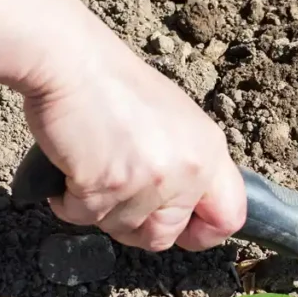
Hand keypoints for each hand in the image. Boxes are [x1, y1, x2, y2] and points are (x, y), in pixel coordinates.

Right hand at [23, 50, 245, 251]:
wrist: (71, 61)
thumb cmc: (116, 86)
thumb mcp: (178, 121)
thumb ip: (188, 164)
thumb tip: (183, 207)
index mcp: (209, 153)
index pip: (228, 217)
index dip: (201, 233)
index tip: (179, 230)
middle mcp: (188, 171)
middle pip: (164, 235)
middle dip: (135, 227)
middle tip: (114, 199)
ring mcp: (149, 181)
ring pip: (121, 229)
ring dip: (98, 209)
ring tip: (90, 170)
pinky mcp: (107, 186)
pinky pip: (85, 217)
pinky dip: (69, 202)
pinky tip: (69, 171)